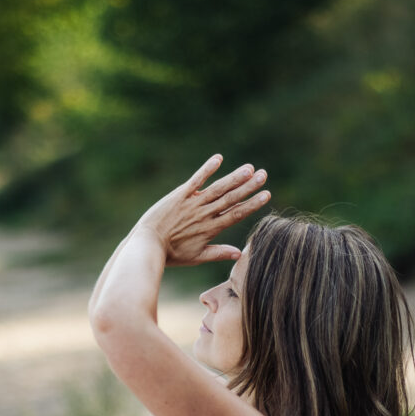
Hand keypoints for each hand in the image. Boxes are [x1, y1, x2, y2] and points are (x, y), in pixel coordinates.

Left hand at [135, 154, 269, 266]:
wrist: (147, 245)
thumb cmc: (171, 254)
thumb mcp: (196, 256)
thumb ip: (218, 253)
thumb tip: (239, 254)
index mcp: (210, 229)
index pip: (236, 214)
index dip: (252, 204)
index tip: (266, 195)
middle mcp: (204, 214)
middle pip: (230, 198)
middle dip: (248, 187)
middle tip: (263, 175)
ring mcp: (192, 203)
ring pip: (217, 189)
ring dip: (234, 178)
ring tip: (249, 168)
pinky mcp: (179, 195)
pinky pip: (195, 180)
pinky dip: (207, 169)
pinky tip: (219, 159)